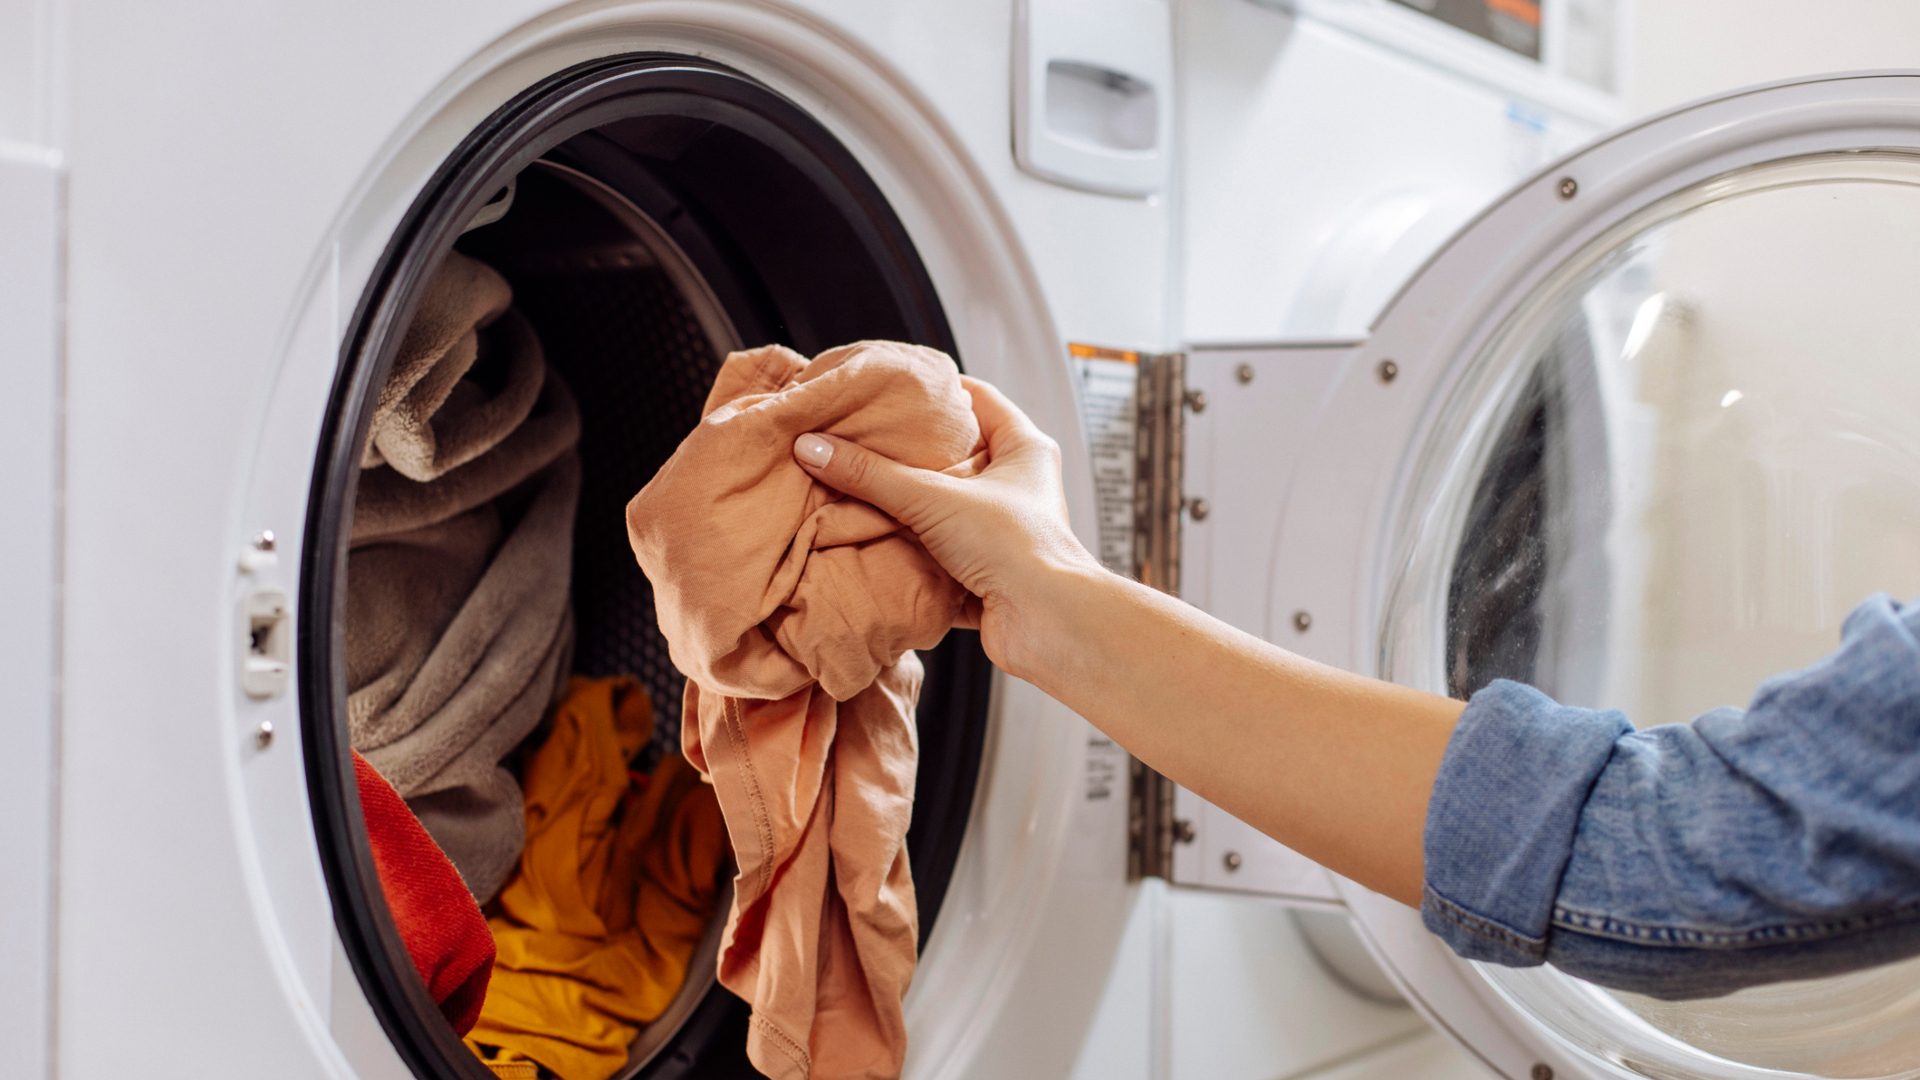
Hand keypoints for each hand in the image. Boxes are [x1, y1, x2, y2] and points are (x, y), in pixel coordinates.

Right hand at [792, 376, 1101, 678]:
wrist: (1047, 625)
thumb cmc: (1016, 548)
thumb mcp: (933, 498)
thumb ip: (871, 474)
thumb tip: (814, 447)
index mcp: (1024, 449)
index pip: (976, 398)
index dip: (934, 391)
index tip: (889, 390)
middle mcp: (1018, 488)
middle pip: (953, 456)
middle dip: (907, 454)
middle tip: (861, 441)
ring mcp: (1002, 533)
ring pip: (942, 509)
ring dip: (904, 508)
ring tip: (857, 490)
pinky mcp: (986, 575)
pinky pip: (938, 556)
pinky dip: (909, 554)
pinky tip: (874, 546)